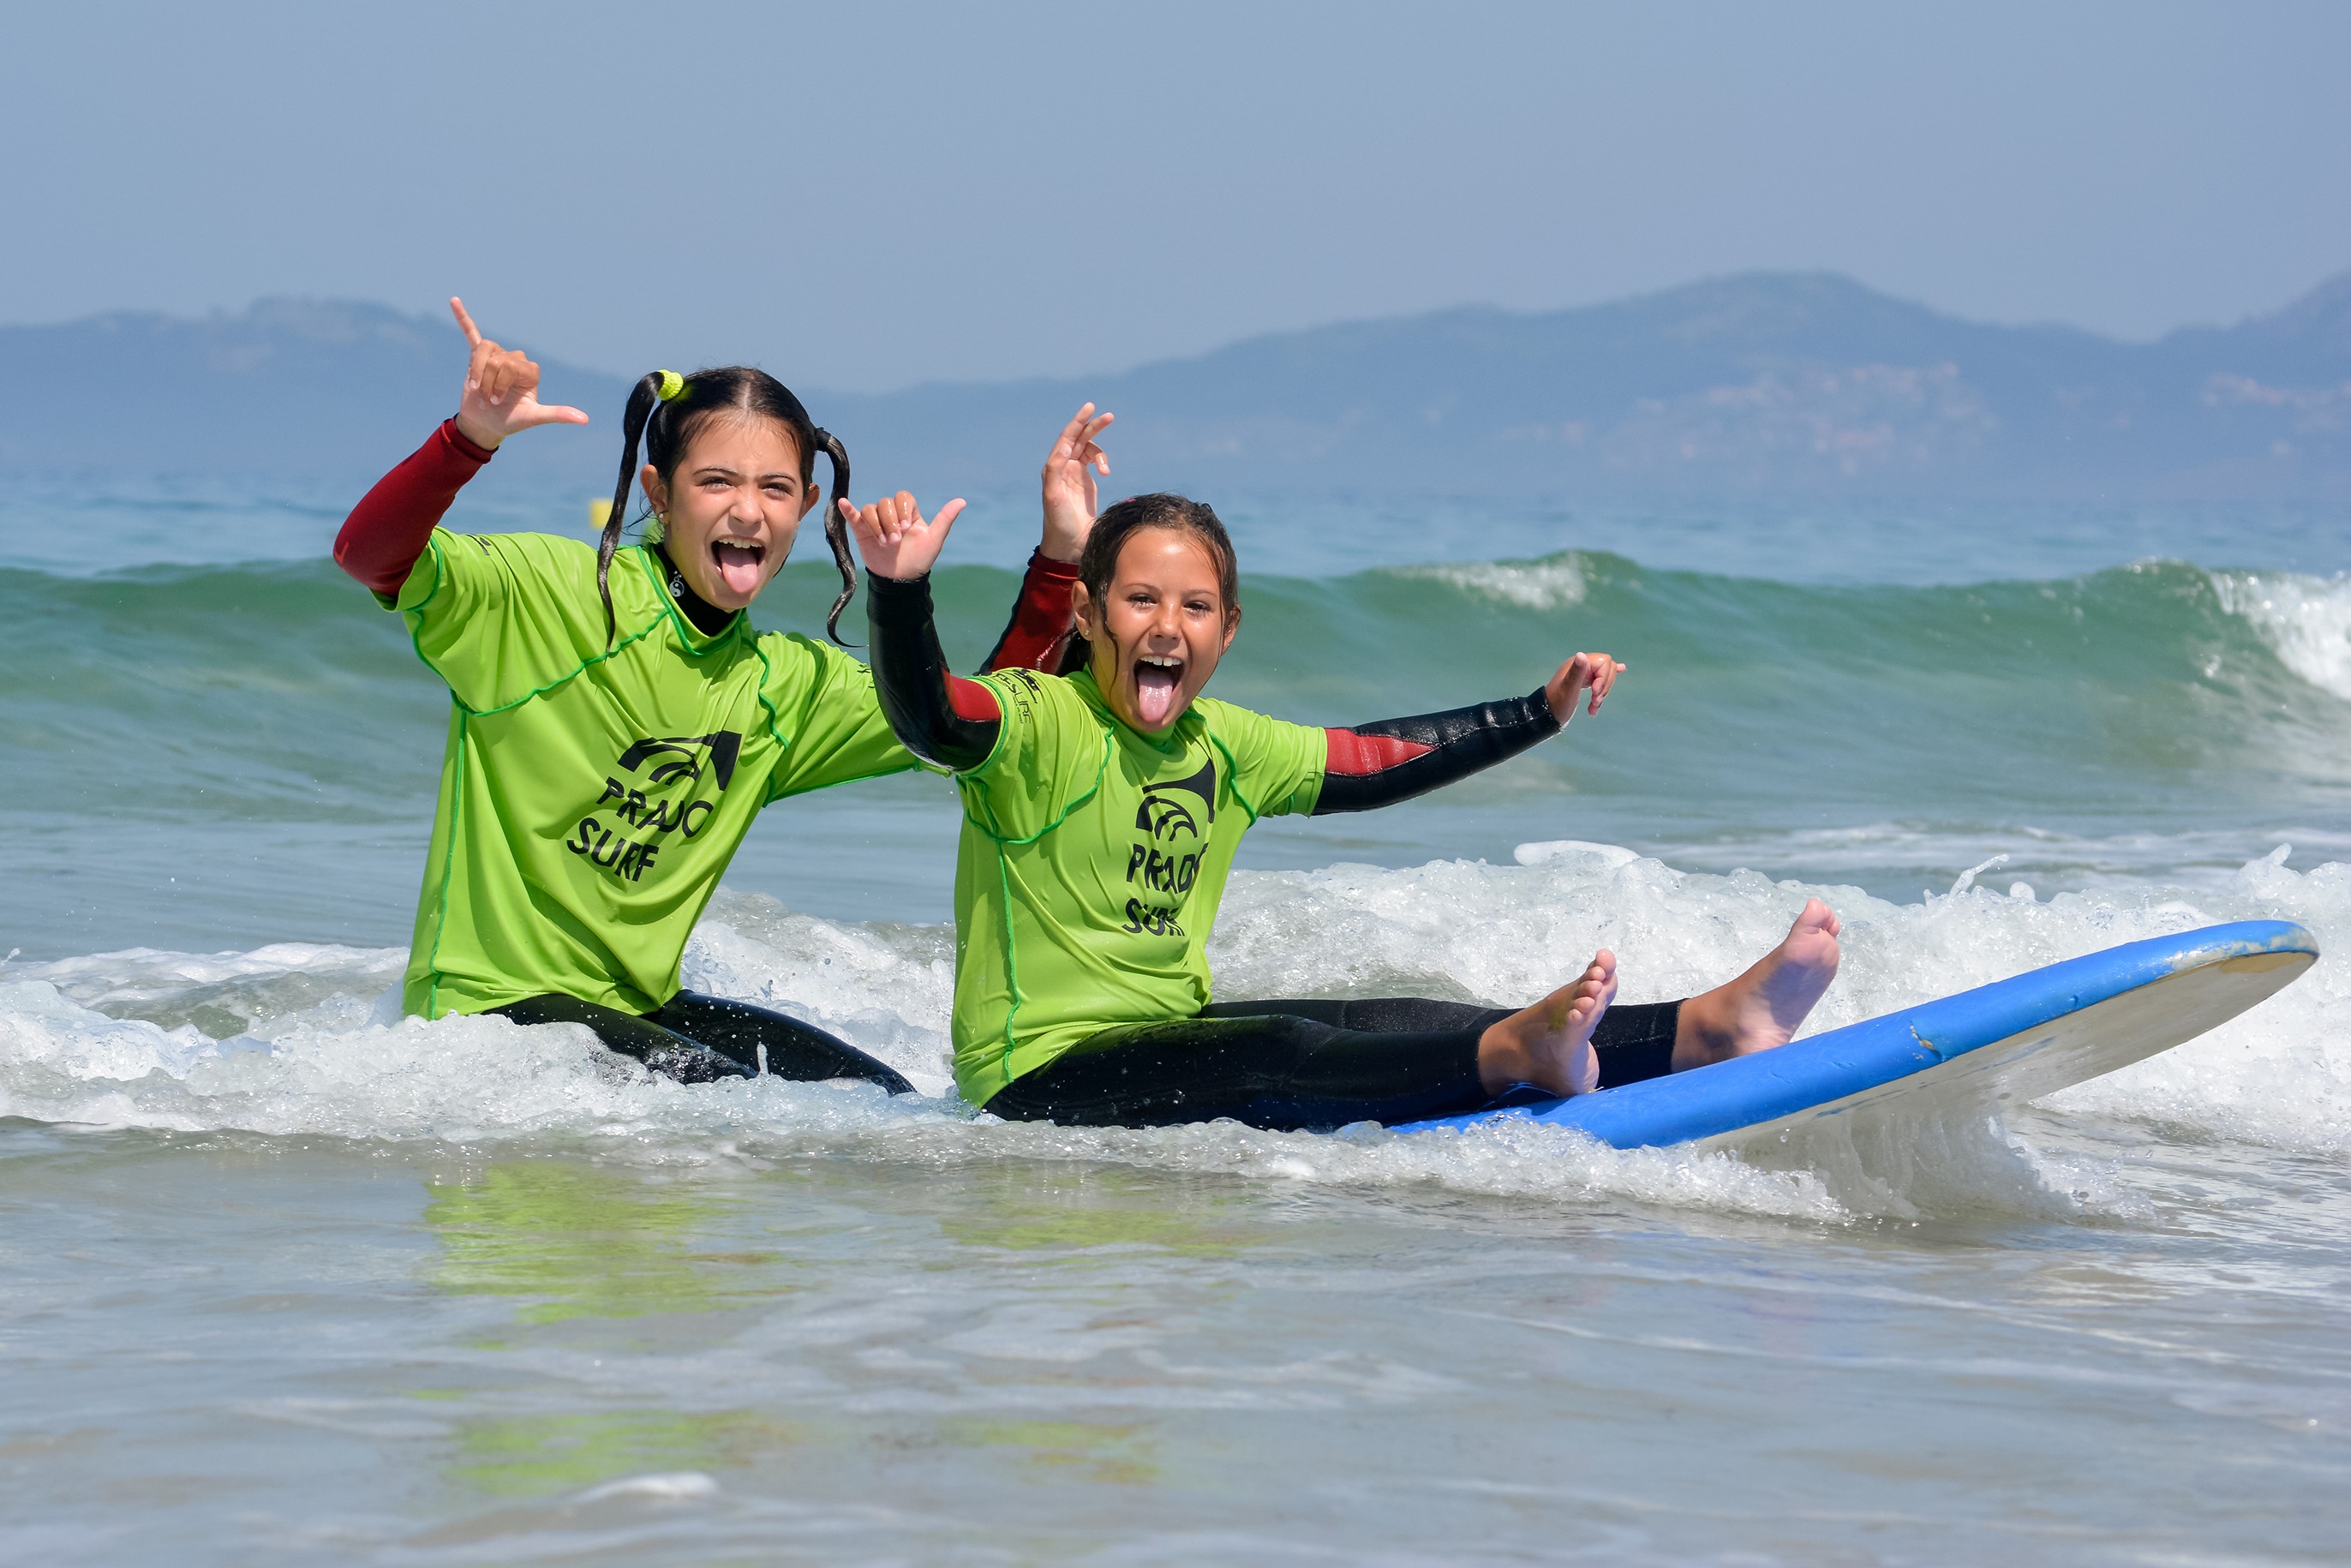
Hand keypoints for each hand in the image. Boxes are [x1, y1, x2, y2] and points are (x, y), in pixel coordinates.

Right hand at [447, 297, 589, 449]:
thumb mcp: (534, 417)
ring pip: (483, 352)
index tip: (499, 402)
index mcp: (530, 370)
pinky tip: (454, 301)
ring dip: (477, 373)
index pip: (511, 364)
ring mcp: (496, 356)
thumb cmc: (510, 420)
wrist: (485, 424)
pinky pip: (471, 332)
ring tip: (479, 389)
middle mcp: (515, 359)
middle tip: (490, 399)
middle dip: (489, 382)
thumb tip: (585, 419)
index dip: (500, 384)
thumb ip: (557, 414)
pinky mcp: (477, 356)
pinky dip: (462, 317)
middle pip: (497, 360)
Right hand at [841, 492, 966, 580]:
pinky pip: (853, 516)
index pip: (903, 497)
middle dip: (890, 520)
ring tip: (885, 543)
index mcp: (909, 513)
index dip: (903, 509)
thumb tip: (962, 500)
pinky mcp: (862, 530)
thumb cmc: (919, 560)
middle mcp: (892, 515)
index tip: (907, 527)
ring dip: (877, 524)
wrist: (901, 580)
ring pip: (871, 509)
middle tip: (895, 541)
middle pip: (885, 502)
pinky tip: (844, 504)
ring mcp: (876, 521)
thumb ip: (945, 519)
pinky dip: (848, 509)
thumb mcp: (934, 539)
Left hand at [1040, 402, 1112, 562]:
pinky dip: (1102, 462)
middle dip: (1092, 426)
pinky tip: (1105, 472)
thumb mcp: (1053, 495)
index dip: (1078, 422)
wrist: (1069, 543)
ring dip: (1099, 452)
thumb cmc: (1058, 521)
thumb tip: (1064, 445)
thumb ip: (1056, 469)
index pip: (1067, 437)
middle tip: (1109, 416)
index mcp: (1054, 467)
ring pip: (1089, 449)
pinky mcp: (1085, 482)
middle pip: (1079, 438)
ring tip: (1105, 470)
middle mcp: (1063, 467)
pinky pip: (1095, 461)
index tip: (1090, 407)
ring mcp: (1075, 473)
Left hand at [1545, 651, 1624, 723]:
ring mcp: (1582, 674)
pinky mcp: (1584, 683)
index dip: (1605, 678)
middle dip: (1605, 687)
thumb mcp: (1568, 689)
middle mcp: (1581, 666)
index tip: (1595, 693)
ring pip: (1604, 678)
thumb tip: (1582, 655)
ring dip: (1602, 694)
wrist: (1545, 716)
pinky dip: (1607, 683)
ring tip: (1593, 707)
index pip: (1605, 662)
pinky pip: (1600, 680)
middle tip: (1595, 701)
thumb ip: (1576, 672)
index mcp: (1578, 664)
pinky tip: (1622, 669)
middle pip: (1607, 669)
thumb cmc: (1556, 704)